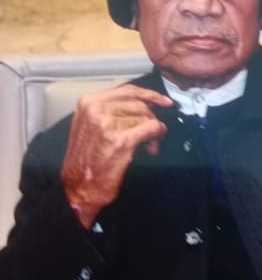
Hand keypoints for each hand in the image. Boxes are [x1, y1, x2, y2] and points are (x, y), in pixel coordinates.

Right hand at [61, 84, 172, 228]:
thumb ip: (112, 111)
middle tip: (154, 133)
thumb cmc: (86, 160)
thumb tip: (144, 104)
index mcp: (88, 103)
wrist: (79, 189)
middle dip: (150, 117)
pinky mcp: (120, 140)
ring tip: (149, 144)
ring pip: (145, 116)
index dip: (149, 95)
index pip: (127, 91)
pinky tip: (153, 144)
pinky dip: (156, 135)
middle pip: (138, 104)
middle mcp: (96, 109)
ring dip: (153, 130)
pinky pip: (151, 128)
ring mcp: (107, 124)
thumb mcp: (91, 126)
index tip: (163, 101)